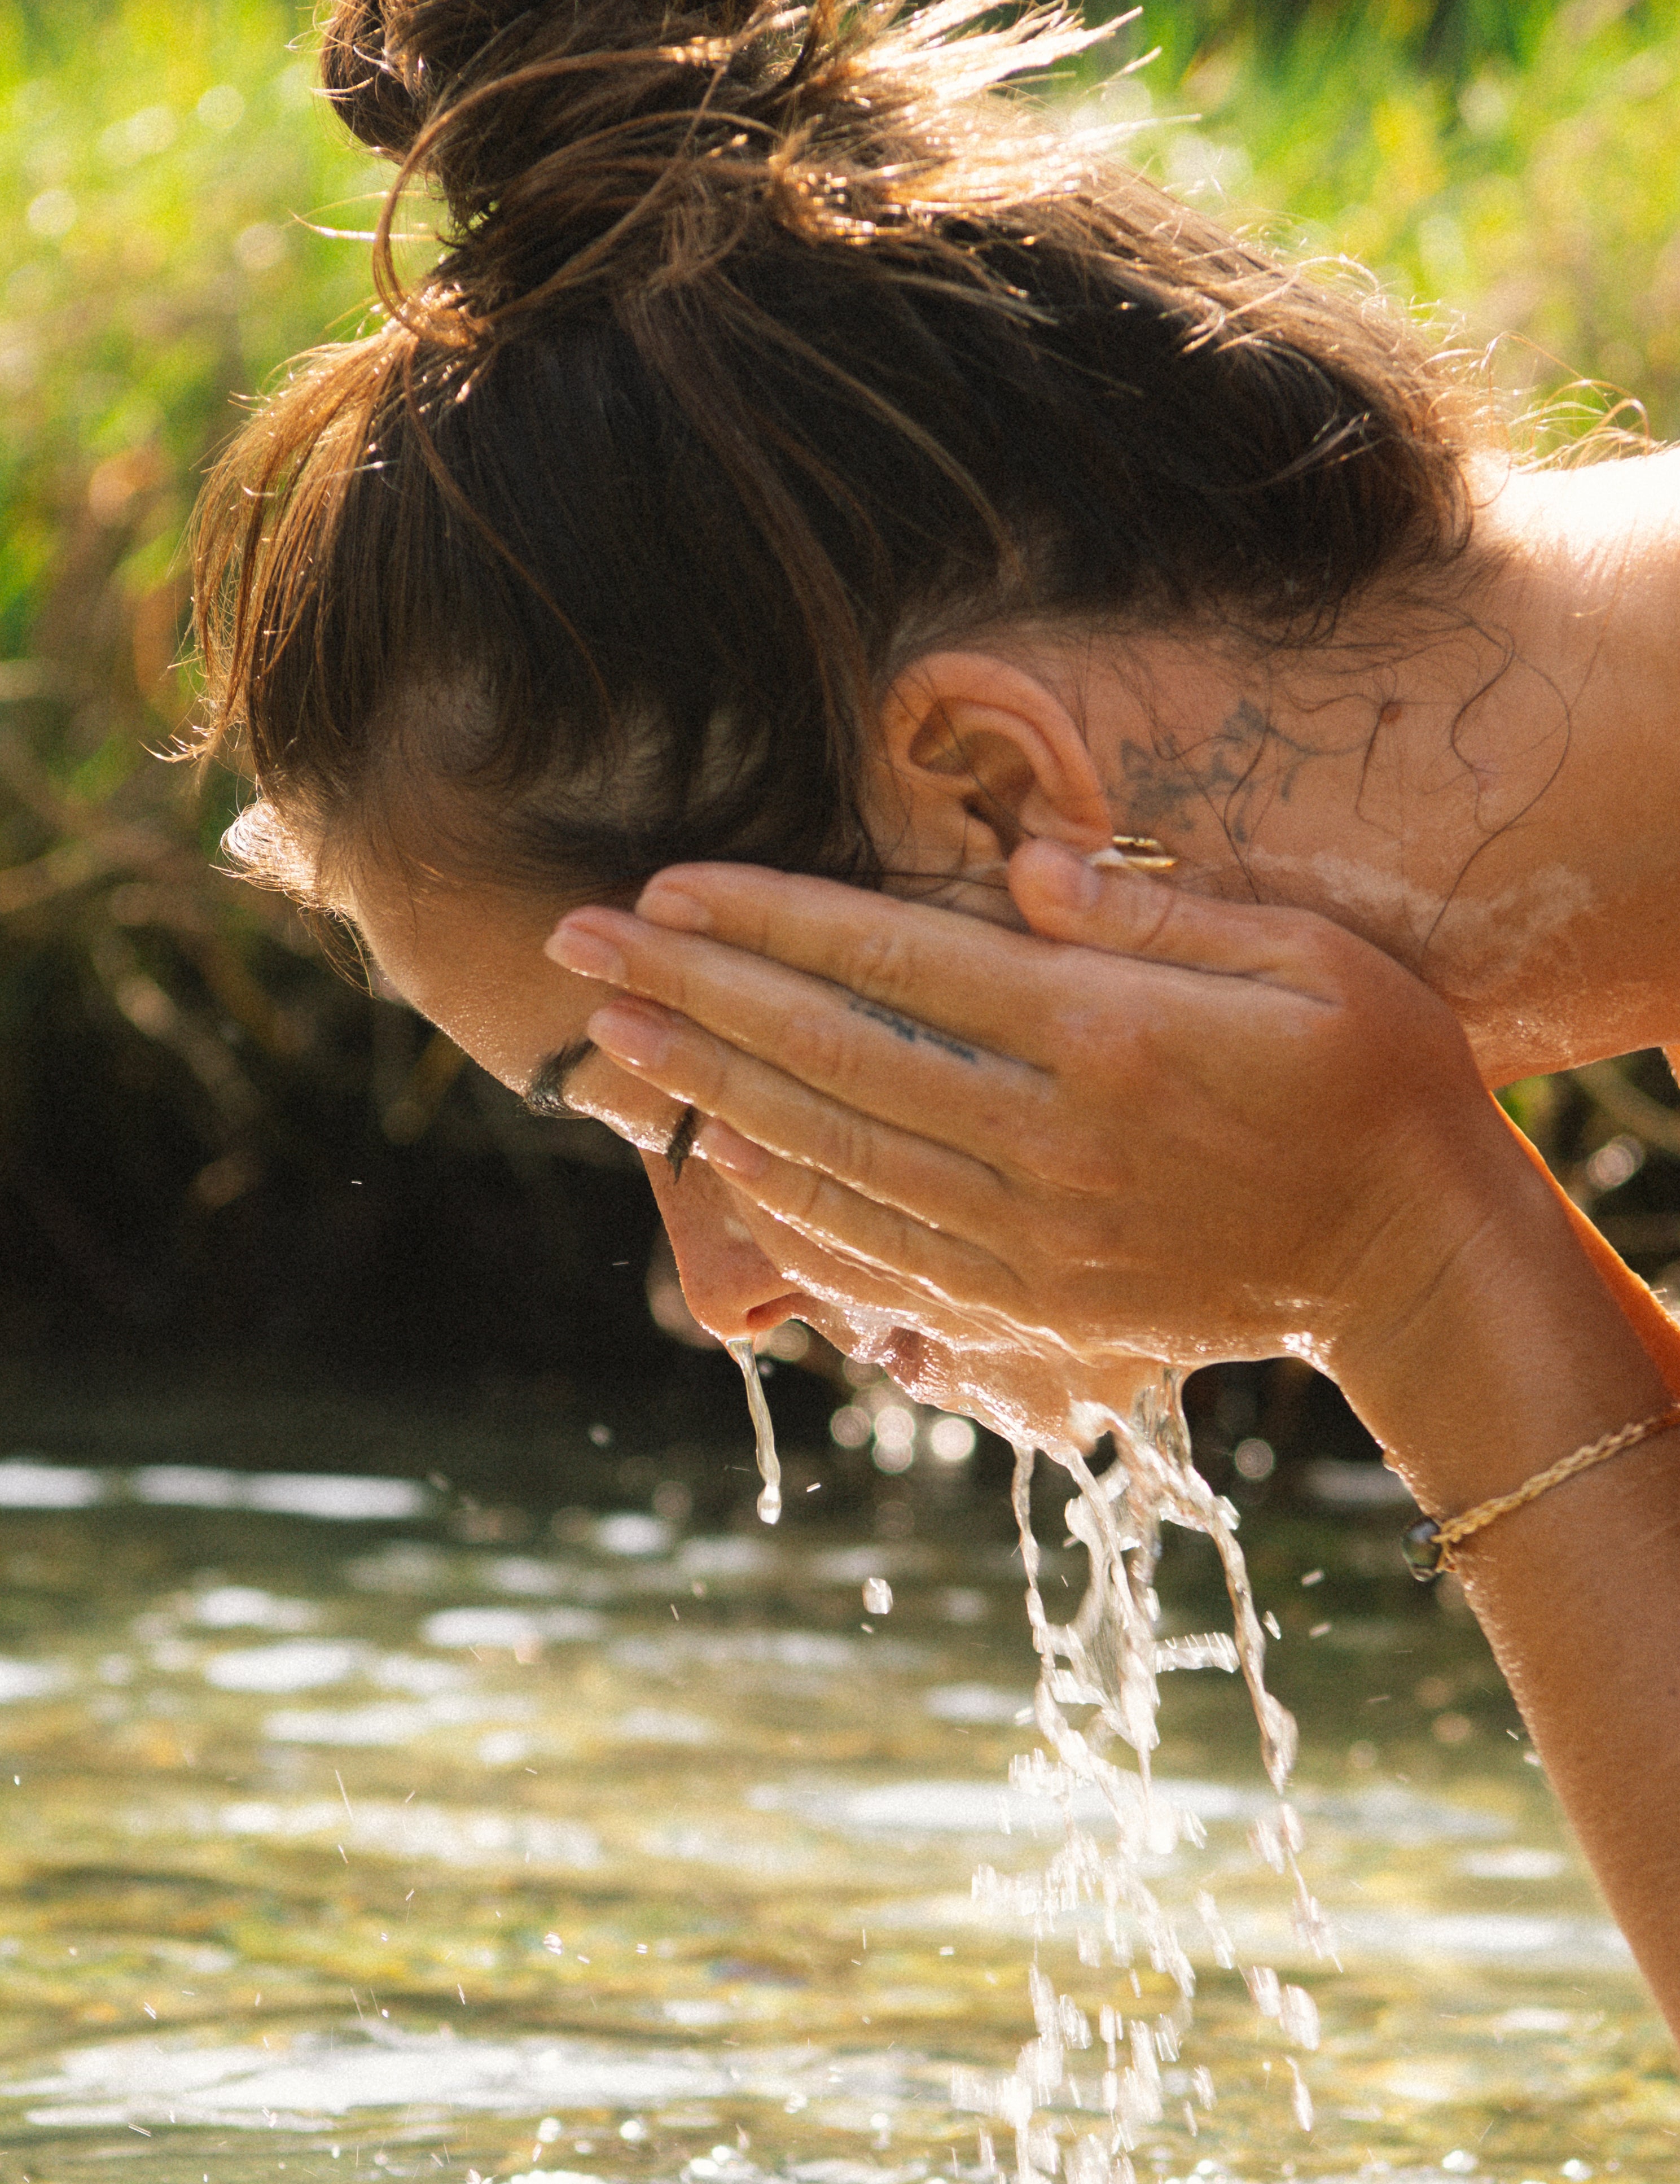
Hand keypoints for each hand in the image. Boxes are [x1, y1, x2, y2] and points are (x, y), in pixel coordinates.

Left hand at [548, 840, 1537, 1388]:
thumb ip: (1153, 915)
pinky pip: (878, 1261)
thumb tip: (1019, 870)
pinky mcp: (1034, 1313)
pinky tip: (722, 1160)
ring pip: (833, 1161)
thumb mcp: (1307, 958)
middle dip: (693, 994)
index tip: (667, 887)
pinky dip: (787, 1211)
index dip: (769, 921)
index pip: (897, 966)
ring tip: (617, 1040)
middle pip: (832, 1059)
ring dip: (712, 1095)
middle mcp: (1051, 1147)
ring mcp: (1034, 1242)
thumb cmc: (1375, 1081)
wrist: (1413, 1260)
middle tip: (578, 945)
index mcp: (1107, 1040)